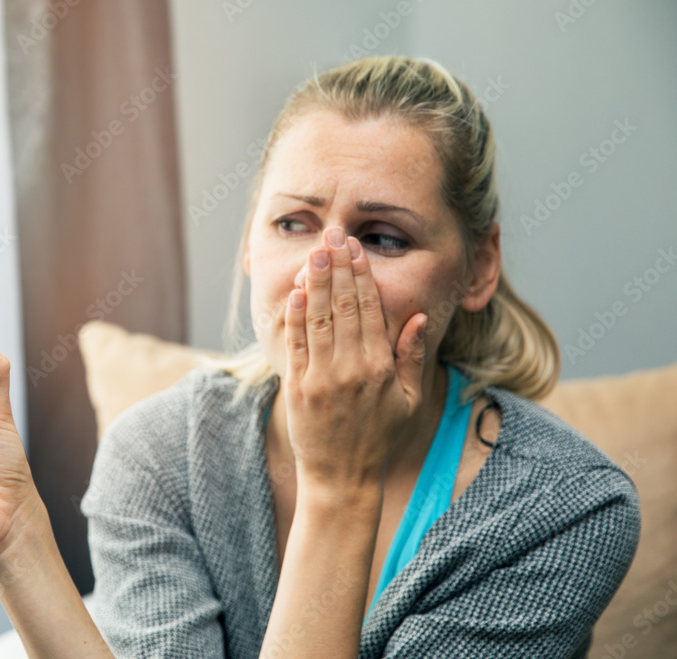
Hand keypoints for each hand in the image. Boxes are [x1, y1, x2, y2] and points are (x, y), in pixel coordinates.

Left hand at [284, 227, 426, 492]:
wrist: (342, 476)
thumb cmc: (379, 437)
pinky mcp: (297, 387)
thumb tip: (417, 318)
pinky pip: (295, 344)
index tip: (356, 248)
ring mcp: (321, 378)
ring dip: (315, 282)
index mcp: (380, 368)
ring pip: (317, 318)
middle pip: (342, 306)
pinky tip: (296, 292)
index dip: (361, 275)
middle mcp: (351, 369)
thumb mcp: (408, 400)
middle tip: (332, 235)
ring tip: (314, 252)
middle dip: (336, 267)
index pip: (369, 309)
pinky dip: (295, 316)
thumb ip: (412, 357)